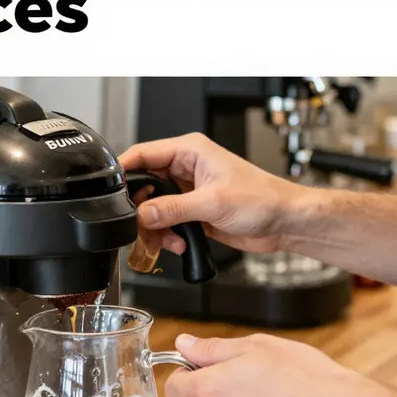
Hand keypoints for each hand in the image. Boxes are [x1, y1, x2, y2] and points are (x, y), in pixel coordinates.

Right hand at [119, 133, 302, 257]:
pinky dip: (167, 236)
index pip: (144, 154)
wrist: (285, 222)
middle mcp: (186, 168)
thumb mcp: (213, 203)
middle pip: (144, 185)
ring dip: (154, 228)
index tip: (111, 190)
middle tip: (141, 227)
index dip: (124, 171)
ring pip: (153, 207)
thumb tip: (144, 214)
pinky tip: (178, 244)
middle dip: (141, 210)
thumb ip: (173, 209)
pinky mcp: (193, 211)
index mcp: (190, 152)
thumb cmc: (263, 199)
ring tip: (165, 241)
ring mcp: (189, 191)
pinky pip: (167, 222)